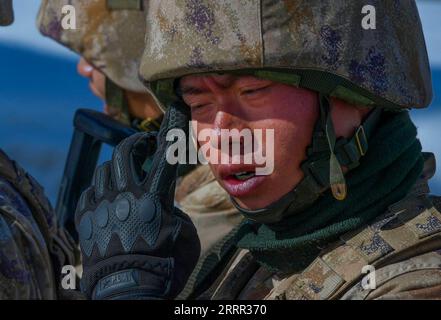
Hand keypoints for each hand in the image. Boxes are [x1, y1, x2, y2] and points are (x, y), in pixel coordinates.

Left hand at [75, 101, 199, 299]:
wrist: (129, 291)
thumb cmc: (164, 267)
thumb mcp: (186, 238)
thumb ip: (177, 213)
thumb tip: (166, 205)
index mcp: (154, 199)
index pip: (166, 156)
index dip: (172, 129)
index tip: (176, 109)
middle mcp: (126, 196)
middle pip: (126, 153)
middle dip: (136, 142)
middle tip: (144, 146)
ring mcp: (103, 206)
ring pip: (104, 169)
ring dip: (117, 167)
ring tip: (124, 176)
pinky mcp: (86, 218)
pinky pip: (89, 190)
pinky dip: (99, 188)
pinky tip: (107, 197)